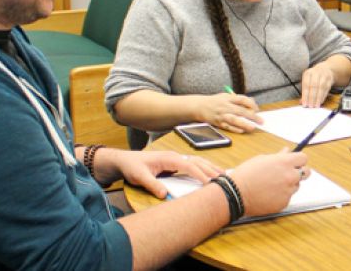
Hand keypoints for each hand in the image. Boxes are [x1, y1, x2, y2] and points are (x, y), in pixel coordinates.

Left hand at [94, 149, 223, 198]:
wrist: (125, 160)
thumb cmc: (132, 166)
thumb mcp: (139, 176)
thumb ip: (152, 184)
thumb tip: (165, 194)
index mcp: (169, 158)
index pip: (190, 166)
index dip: (201, 175)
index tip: (210, 184)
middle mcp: (175, 156)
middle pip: (199, 162)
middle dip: (212, 170)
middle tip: (226, 180)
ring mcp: (177, 158)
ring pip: (199, 162)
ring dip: (212, 168)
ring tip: (225, 176)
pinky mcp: (176, 163)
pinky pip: (195, 164)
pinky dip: (205, 168)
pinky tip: (212, 174)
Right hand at [190, 93, 261, 132]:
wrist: (199, 106)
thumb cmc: (215, 101)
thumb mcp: (226, 96)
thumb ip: (239, 99)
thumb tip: (252, 102)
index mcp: (228, 98)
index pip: (242, 99)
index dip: (251, 104)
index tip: (257, 109)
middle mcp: (225, 106)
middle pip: (240, 111)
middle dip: (252, 116)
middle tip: (261, 120)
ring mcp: (221, 115)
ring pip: (234, 120)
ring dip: (244, 124)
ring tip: (253, 127)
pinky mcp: (218, 123)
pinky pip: (228, 127)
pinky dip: (235, 129)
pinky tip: (242, 130)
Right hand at [228, 148, 309, 216]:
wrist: (236, 194)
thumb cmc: (246, 175)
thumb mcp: (261, 160)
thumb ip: (278, 156)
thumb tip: (287, 151)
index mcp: (284, 162)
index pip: (304, 158)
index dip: (299, 160)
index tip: (294, 162)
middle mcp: (290, 176)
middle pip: (307, 172)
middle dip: (300, 171)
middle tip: (289, 173)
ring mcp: (288, 191)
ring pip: (296, 185)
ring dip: (289, 184)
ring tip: (272, 185)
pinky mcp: (284, 202)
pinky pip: (287, 197)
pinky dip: (281, 195)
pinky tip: (269, 194)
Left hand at [300, 64, 334, 107]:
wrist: (325, 69)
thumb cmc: (314, 77)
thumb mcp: (307, 81)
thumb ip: (304, 91)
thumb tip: (301, 102)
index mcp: (308, 73)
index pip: (306, 85)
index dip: (305, 95)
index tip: (304, 104)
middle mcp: (316, 73)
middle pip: (314, 86)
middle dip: (312, 97)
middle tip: (310, 106)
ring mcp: (324, 75)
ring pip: (321, 88)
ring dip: (318, 98)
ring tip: (316, 106)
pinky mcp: (330, 79)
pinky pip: (327, 89)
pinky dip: (323, 96)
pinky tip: (320, 102)